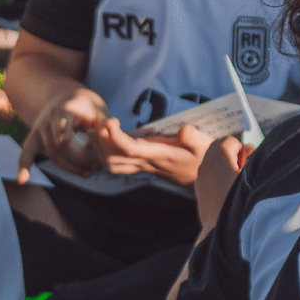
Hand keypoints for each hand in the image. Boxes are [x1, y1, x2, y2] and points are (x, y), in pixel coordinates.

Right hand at [16, 85, 108, 179]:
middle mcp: (50, 119)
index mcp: (66, 109)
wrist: (65, 97)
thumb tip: (109, 136)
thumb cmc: (87, 105)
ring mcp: (41, 128)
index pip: (63, 124)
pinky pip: (28, 151)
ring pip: (52, 153)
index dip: (65, 134)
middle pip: (60, 145)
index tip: (68, 142)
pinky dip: (24, 165)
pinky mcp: (36, 136)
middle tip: (98, 167)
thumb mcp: (98, 108)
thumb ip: (104, 123)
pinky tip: (21, 180)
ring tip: (89, 173)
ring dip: (70, 167)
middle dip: (80, 159)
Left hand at [90, 119, 212, 186]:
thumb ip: (193, 138)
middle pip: (114, 160)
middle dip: (101, 143)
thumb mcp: (204, 144)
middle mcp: (147, 163)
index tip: (110, 121)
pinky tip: (104, 139)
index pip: (130, 150)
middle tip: (99, 124)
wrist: (204, 177)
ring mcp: (143, 166)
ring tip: (96, 130)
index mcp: (159, 155)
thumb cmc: (203, 156)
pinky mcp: (142, 166)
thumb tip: (185, 130)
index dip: (115, 138)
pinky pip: (117, 164)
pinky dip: (105, 153)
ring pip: (113, 165)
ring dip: (100, 149)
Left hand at [194, 136, 250, 229]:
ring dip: (222, 163)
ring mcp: (200, 175)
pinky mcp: (199, 187)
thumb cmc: (241, 201)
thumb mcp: (252, 174)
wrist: (221, 228)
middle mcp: (206, 163)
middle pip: (217, 145)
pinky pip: (207, 171)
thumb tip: (248, 149)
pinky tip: (225, 188)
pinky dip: (216, 174)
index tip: (246, 164)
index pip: (231, 141)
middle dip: (230, 152)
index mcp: (220, 157)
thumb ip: (253, 156)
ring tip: (233, 179)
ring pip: (211, 158)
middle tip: (240, 168)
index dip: (242, 151)